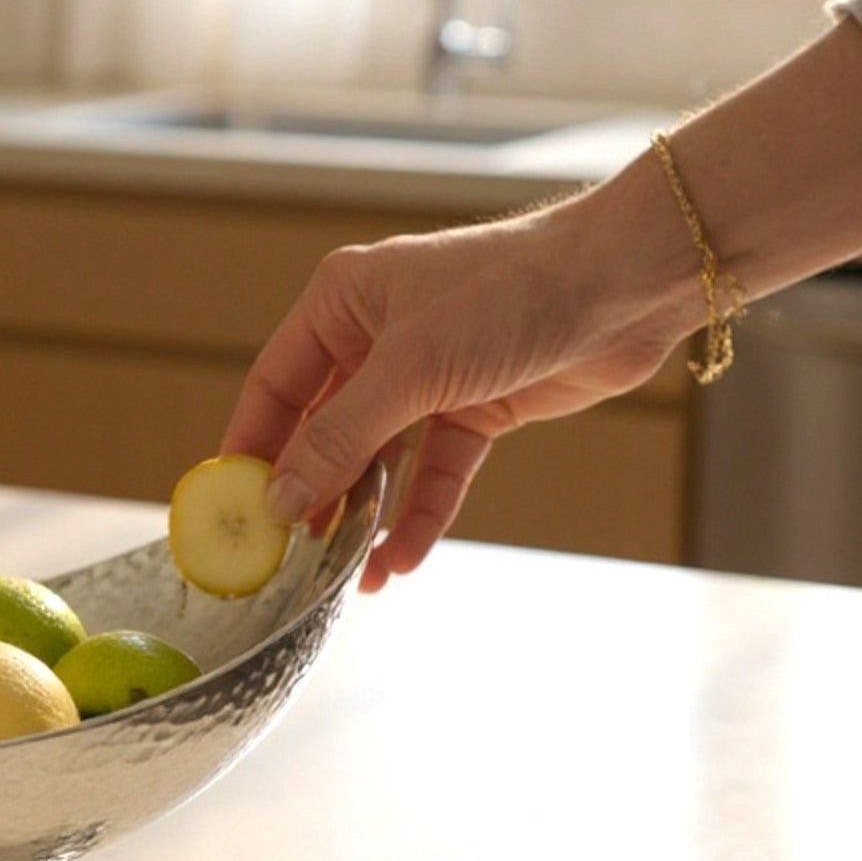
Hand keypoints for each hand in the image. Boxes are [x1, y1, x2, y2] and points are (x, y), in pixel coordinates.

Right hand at [220, 192, 690, 590]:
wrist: (630, 283)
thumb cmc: (513, 291)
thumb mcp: (411, 368)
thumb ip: (341, 437)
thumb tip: (281, 498)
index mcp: (343, 302)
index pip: (275, 385)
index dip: (252, 447)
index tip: (232, 507)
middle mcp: (377, 336)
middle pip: (325, 429)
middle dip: (313, 494)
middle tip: (288, 556)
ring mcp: (429, 375)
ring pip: (381, 459)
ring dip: (367, 516)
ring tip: (348, 577)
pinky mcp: (478, 406)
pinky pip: (435, 472)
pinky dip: (420, 514)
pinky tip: (402, 559)